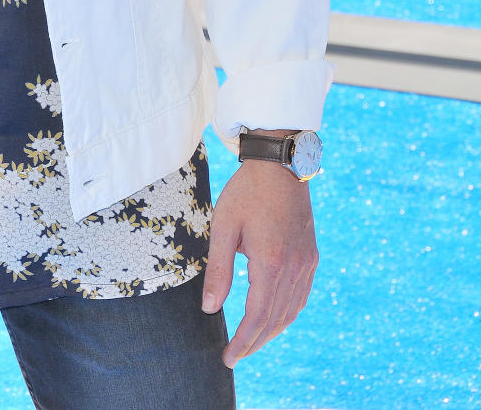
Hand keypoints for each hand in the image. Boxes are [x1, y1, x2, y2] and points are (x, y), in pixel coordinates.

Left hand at [201, 160, 317, 368]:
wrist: (280, 165)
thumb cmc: (247, 192)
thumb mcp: (224, 226)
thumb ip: (218, 269)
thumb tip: (209, 308)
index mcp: (271, 262)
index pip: (257, 316)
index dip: (243, 341)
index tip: (228, 357)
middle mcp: (294, 268)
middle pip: (275, 319)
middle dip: (254, 342)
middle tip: (235, 356)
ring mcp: (307, 262)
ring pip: (291, 311)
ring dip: (271, 331)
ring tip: (251, 342)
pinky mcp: (311, 256)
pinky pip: (301, 296)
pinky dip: (286, 314)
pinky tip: (273, 318)